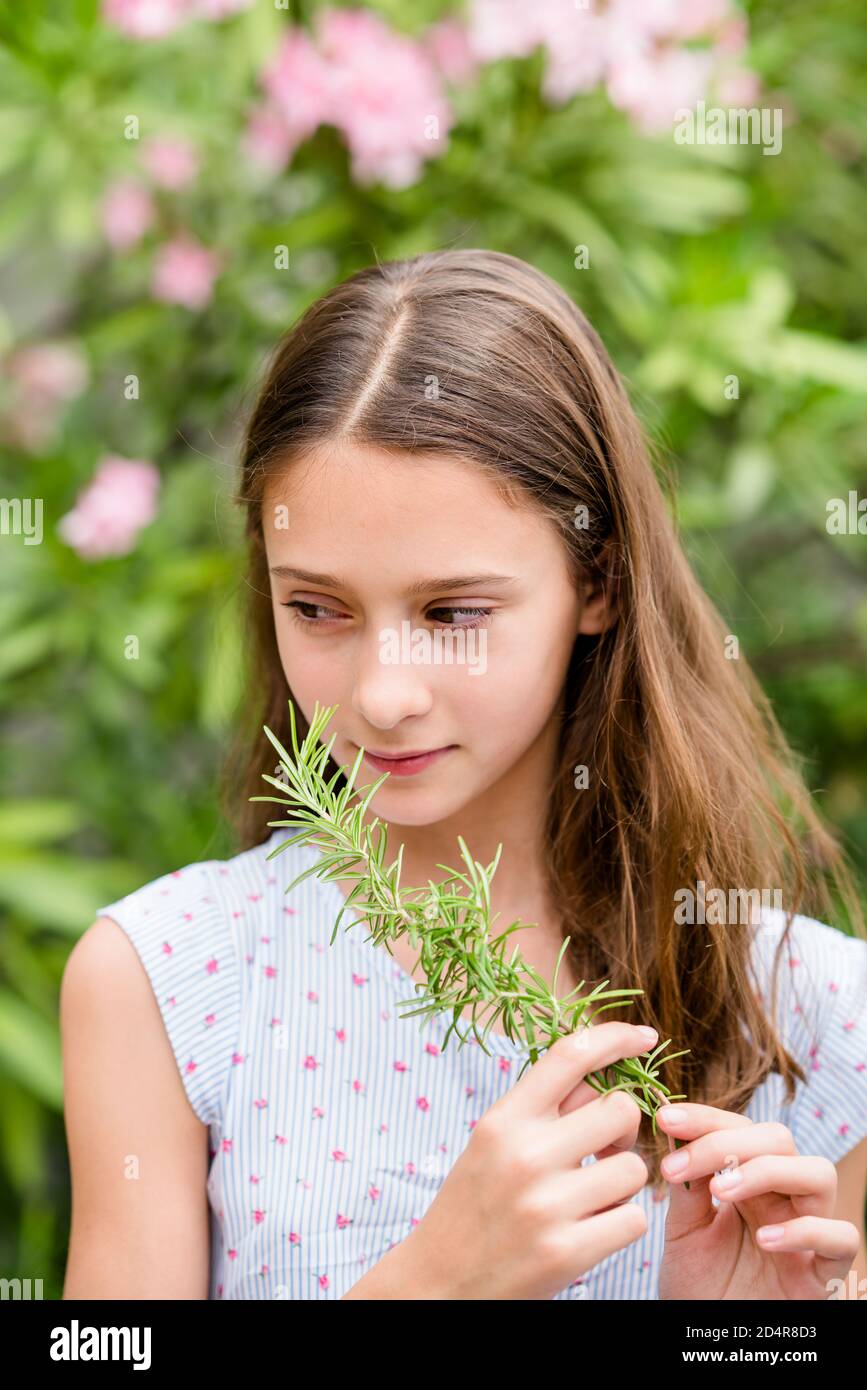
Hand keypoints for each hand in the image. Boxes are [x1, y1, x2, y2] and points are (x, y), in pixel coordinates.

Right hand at [399, 1021, 657, 1298]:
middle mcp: (524, 1154)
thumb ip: (542, 1109)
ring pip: (635, 1168)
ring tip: (592, 1197)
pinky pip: (635, 1219)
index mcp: (503, 1120)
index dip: (615, 1037)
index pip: (569, 1055)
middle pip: (620, 1109)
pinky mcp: (566, 1252)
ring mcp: (546, 1205)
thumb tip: (603, 1070)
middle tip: (603, 1150)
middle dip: (623, 1129)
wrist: (438, 1281)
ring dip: (623, 1183)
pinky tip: (592, 1229)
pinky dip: (623, 1224)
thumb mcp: (492, 1142)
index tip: (645, 1037)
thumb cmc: (473, 1204)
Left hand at [656, 1103, 859, 1299]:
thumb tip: (673, 1129)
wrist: (709, 1336)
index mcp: (749, 1181)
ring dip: (767, 1171)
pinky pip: (841, 1237)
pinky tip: (764, 1240)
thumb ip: (688, 1185)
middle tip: (680, 1166)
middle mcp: (783, 1199)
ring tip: (722, 1191)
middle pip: (780, 1138)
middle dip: (727, 1141)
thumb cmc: (699, 1283)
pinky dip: (806, 1231)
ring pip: (819, 1173)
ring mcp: (807, 1232)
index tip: (666, 1118)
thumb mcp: (685, 1229)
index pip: (740, 1128)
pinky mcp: (825, 1273)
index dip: (705, 1118)